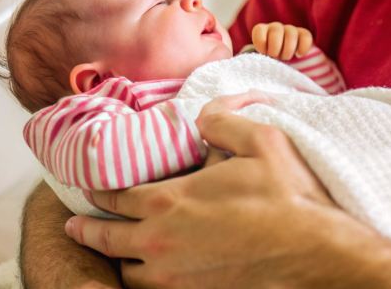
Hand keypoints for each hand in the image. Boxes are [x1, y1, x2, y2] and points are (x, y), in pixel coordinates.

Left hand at [64, 94, 355, 287]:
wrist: (314, 252)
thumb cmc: (289, 197)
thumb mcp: (260, 141)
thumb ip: (222, 121)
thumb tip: (202, 117)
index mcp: (170, 201)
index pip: (117, 196)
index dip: (99, 191)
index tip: (90, 189)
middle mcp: (161, 242)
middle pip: (107, 238)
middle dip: (89, 229)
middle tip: (76, 226)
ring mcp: (175, 277)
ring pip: (126, 273)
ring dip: (118, 260)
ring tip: (115, 252)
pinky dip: (143, 283)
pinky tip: (149, 274)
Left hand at [251, 22, 312, 60]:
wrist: (281, 61)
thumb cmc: (268, 60)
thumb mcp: (259, 58)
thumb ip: (258, 57)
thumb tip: (259, 64)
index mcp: (262, 30)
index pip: (259, 30)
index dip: (261, 45)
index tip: (264, 53)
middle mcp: (275, 27)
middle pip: (276, 31)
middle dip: (275, 49)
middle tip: (275, 57)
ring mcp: (290, 29)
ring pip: (291, 33)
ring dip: (288, 49)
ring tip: (285, 58)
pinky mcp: (303, 34)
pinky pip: (306, 36)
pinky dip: (302, 47)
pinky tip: (298, 55)